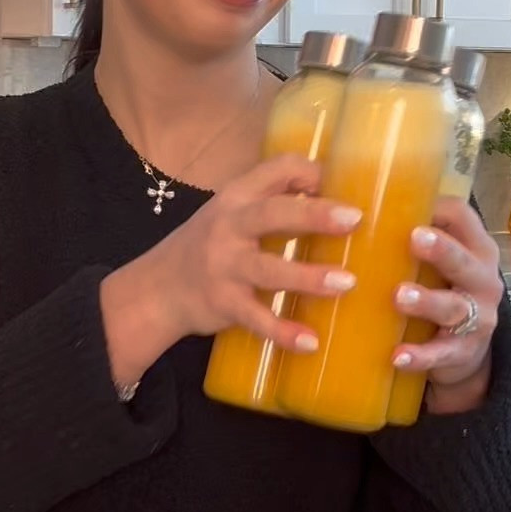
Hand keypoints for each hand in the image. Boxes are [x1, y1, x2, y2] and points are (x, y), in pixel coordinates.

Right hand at [101, 156, 361, 386]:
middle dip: (314, 215)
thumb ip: (272, 200)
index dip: (310, 172)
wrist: (156, 289)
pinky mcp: (223, 303)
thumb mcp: (231, 212)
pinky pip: (256, 319)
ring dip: (308, 276)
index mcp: (237, 197)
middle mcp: (229, 226)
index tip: (344, 186)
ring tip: (346, 282)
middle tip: (354, 219)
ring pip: (268, 269)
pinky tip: (310, 341)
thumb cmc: (208, 246)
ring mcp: (224, 266)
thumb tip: (328, 190)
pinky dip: (283, 331)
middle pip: (273, 214)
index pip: (275, 169)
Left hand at [391, 198, 502, 410]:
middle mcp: (483, 279)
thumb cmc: (441, 291)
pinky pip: (441, 353)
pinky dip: (420, 355)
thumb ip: (412, 241)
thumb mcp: (438, 264)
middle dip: (441, 250)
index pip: (464, 218)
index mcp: (476, 249)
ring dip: (426, 301)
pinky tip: (398, 355)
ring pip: (453, 307)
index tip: (407, 203)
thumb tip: (349, 206)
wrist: (466, 351)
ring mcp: (478, 317)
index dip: (440, 209)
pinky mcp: (463, 351)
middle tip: (414, 238)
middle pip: (464, 261)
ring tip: (399, 296)